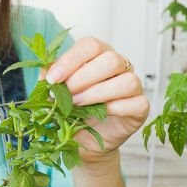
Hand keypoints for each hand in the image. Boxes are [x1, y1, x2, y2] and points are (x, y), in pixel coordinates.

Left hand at [44, 37, 147, 163]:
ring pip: (126, 81)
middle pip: (111, 59)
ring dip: (98, 93)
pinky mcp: (141, 107)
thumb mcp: (57, 94)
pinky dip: (116, 108)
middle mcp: (120, 66)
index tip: (53, 79)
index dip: (71, 60)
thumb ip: (52, 80)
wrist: (85, 140)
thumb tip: (46, 72)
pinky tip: (100, 114)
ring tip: (78, 105)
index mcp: (99, 55)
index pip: (90, 45)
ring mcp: (134, 86)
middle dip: (83, 78)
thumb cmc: (74, 112)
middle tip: (66, 94)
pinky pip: (137, 102)